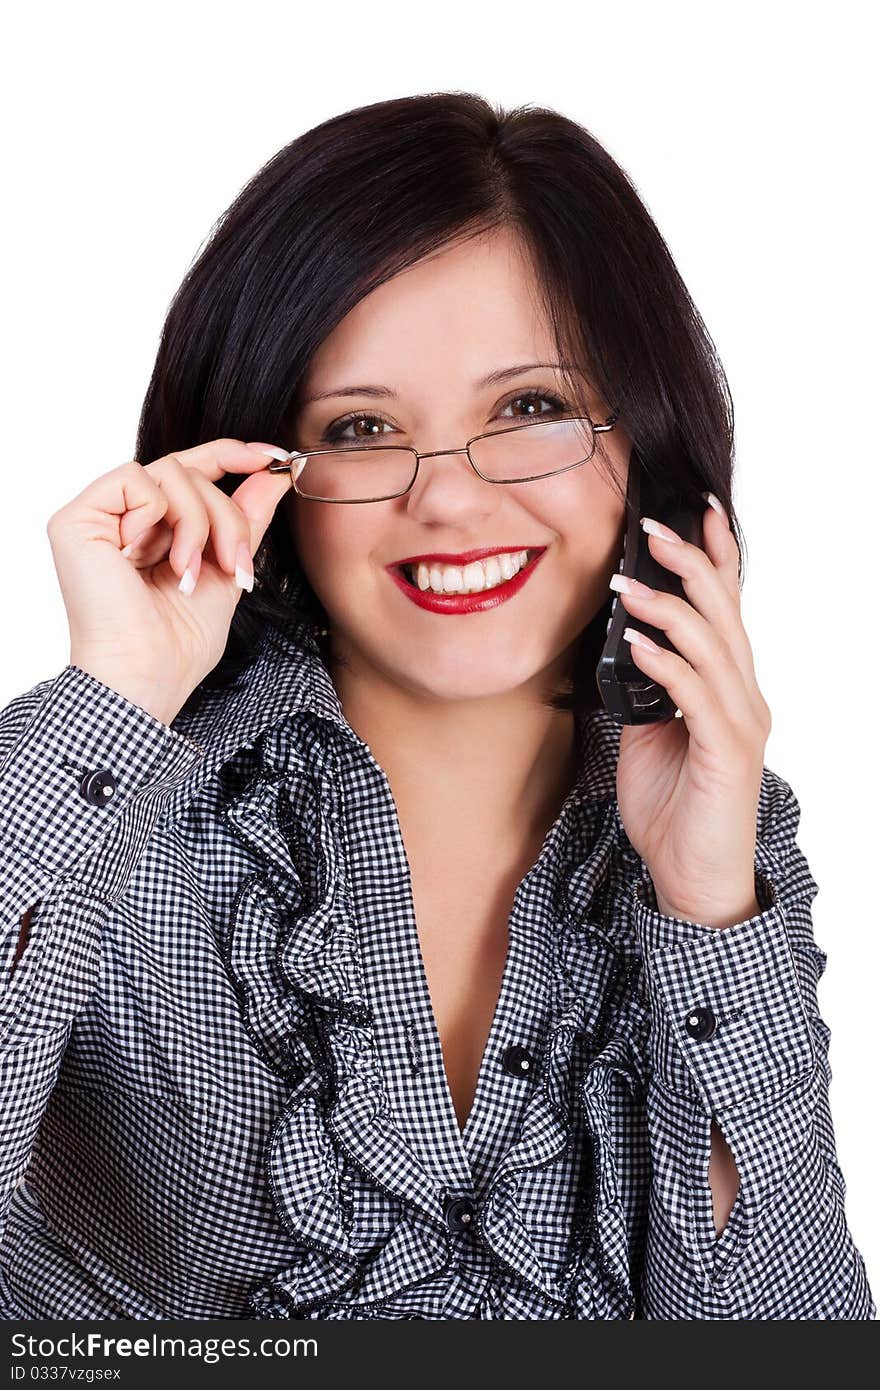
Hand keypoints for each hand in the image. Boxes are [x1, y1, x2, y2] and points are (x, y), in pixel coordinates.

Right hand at [47, 439, 293, 725]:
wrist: (147, 676)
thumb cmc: (178, 644)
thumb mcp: (226, 570)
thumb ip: (245, 520)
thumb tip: (273, 474)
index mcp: (154, 529)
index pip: (192, 470)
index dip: (233, 456)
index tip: (274, 457)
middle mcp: (122, 517)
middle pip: (190, 471)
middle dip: (227, 516)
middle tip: (236, 567)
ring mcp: (98, 516)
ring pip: (170, 471)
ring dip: (197, 523)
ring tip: (187, 573)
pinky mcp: (77, 519)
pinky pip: (134, 479)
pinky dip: (156, 516)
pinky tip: (147, 559)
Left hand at [610, 497, 772, 928]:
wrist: (693, 878)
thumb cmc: (673, 808)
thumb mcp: (648, 736)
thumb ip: (644, 691)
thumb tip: (620, 649)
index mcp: (726, 688)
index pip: (724, 610)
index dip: (714, 558)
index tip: (694, 511)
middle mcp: (742, 697)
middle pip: (723, 614)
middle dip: (688, 564)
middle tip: (652, 526)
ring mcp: (740, 723)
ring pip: (712, 647)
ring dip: (669, 609)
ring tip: (631, 582)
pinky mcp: (726, 754)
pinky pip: (697, 697)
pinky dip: (667, 664)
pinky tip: (637, 643)